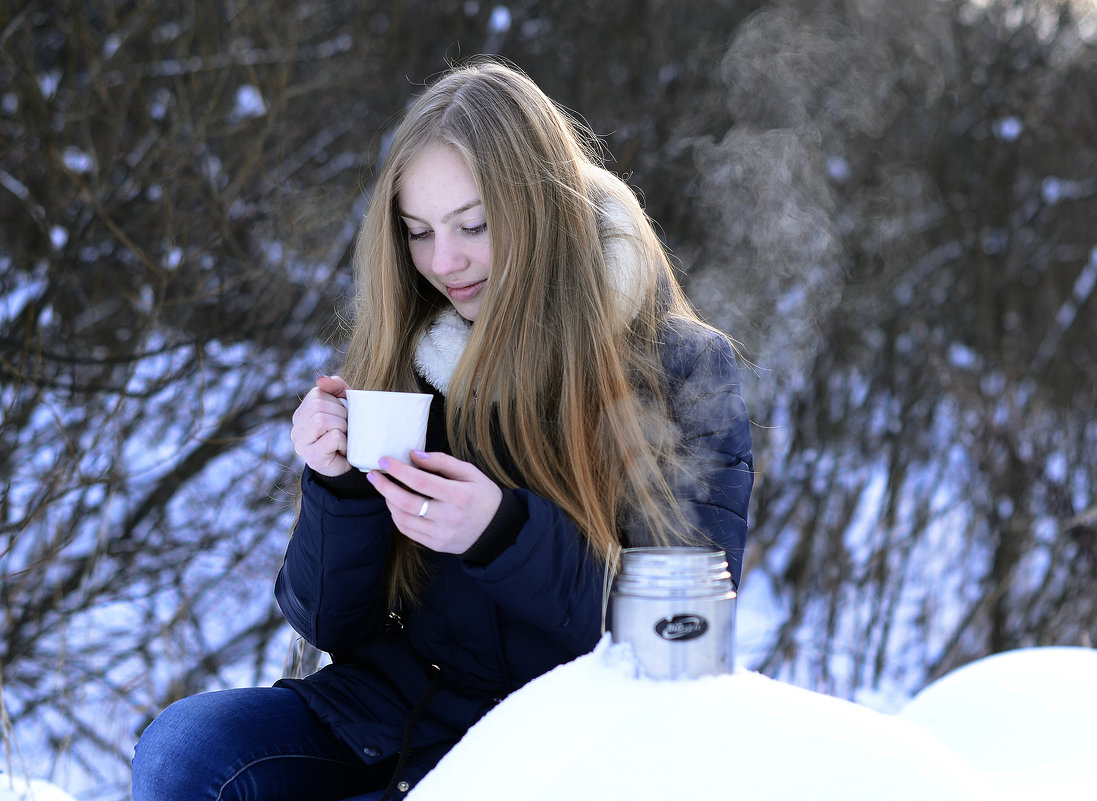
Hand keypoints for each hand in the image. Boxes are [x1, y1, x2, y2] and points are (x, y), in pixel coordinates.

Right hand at [290, 375, 351, 476]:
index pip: (318, 393)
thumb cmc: (346, 433)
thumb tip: (321, 379)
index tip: (342, 416)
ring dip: (342, 428)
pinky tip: (343, 449)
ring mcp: (301, 442)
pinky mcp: (312, 456)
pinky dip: (344, 441)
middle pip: (319, 406)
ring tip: (344, 438)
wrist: (348, 465)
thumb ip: (336, 387)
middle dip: (340, 415)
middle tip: (345, 429)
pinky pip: (332, 437)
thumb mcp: (345, 405)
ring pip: (323, 420)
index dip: (337, 402)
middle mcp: (296, 427)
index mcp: (302, 413)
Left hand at [366, 450, 502, 553]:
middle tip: (373, 475)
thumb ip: (443, 462)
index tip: (384, 461)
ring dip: (389, 502)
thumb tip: (415, 455)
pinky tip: (395, 504)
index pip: (421, 482)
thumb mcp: (471, 472)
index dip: (399, 470)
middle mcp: (449, 517)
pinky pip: (408, 531)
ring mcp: (441, 534)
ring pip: (403, 519)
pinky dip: (397, 516)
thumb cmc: (483, 496)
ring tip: (385, 488)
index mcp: (459, 496)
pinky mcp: (436, 545)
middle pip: (406, 503)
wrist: (497, 530)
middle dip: (385, 487)